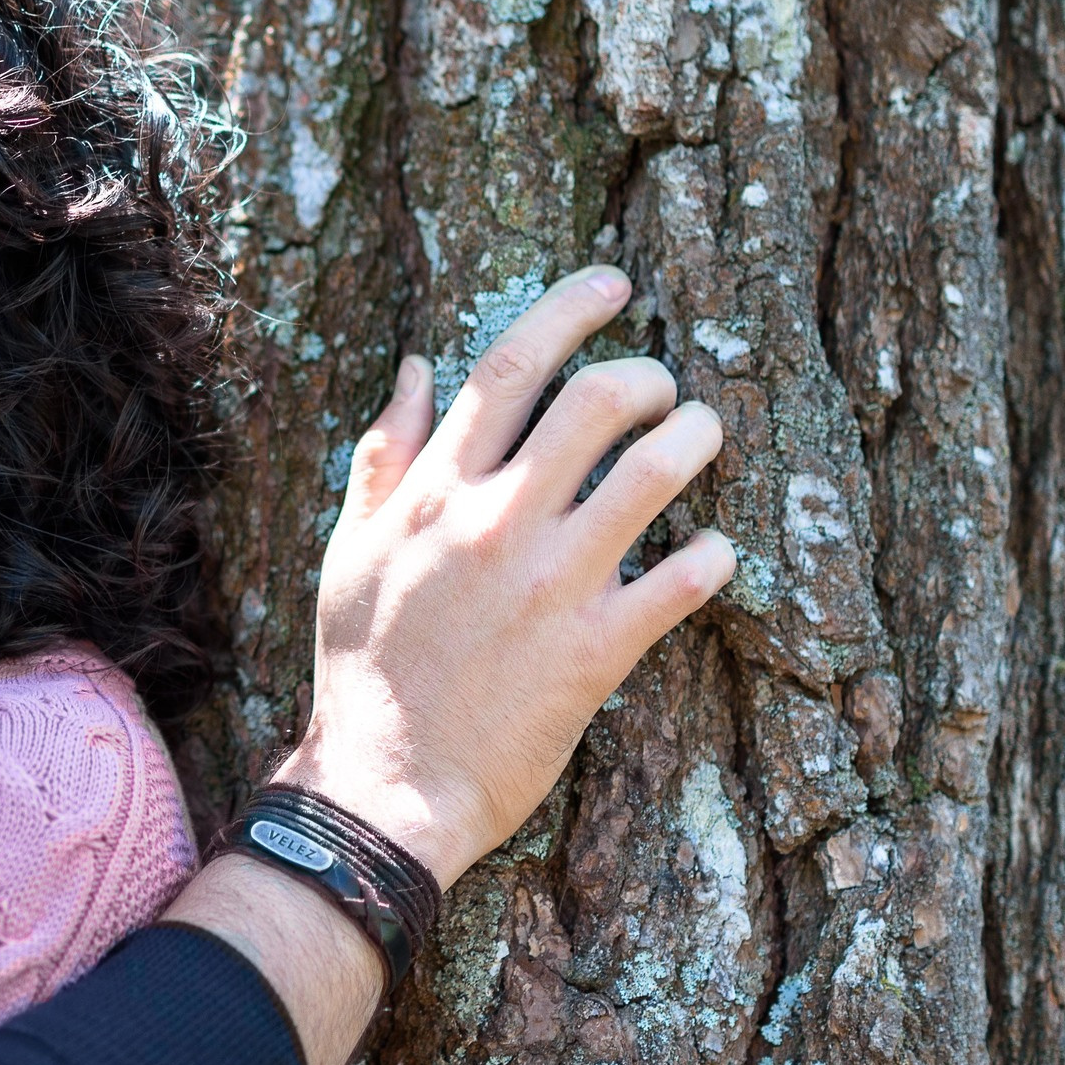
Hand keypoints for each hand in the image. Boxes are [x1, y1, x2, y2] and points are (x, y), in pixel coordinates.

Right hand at [285, 265, 731, 884]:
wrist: (383, 781)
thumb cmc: (361, 664)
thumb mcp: (349, 548)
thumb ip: (385, 455)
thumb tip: (415, 368)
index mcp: (435, 492)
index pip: (509, 368)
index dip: (569, 310)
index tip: (614, 283)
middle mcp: (496, 521)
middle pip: (597, 400)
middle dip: (648, 376)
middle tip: (663, 388)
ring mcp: (552, 583)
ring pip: (656, 473)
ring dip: (696, 439)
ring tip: (704, 438)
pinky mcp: (597, 649)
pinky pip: (685, 580)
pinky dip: (714, 555)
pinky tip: (714, 550)